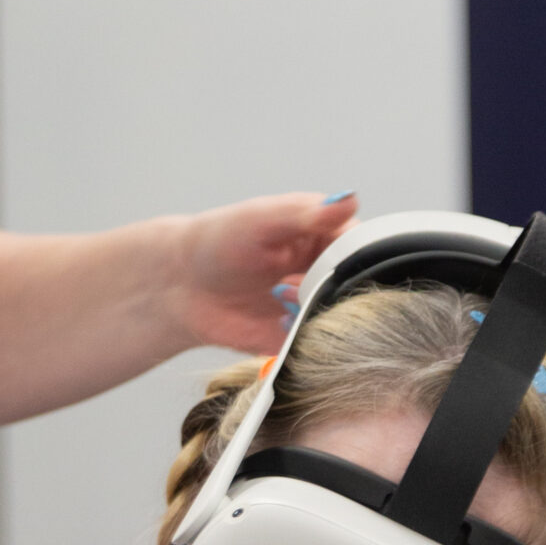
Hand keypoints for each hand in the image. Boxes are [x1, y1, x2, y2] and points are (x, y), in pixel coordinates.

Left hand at [165, 194, 358, 354]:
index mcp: (324, 236)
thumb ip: (307, 214)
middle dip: (335, 287)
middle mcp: (325, 271)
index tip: (334, 260)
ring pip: (344, 318)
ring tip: (281, 297)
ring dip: (319, 311)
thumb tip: (349, 199)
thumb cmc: (218, 242)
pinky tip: (281, 321)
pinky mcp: (300, 337)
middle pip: (360, 286)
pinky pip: (321, 344)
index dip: (357, 255)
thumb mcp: (262, 219)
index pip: (364, 246)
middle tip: (299, 282)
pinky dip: (309, 337)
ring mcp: (314, 305)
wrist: (182, 286)